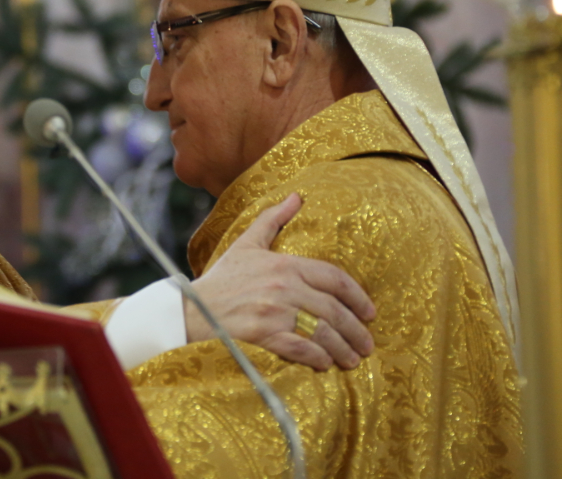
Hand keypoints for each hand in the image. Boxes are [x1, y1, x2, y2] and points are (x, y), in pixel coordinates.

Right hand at [184, 193, 375, 370]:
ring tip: (352, 359)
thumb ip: (273, 220)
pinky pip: (303, 349)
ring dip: (343, 348)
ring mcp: (275, 312)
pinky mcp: (265, 335)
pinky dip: (319, 358)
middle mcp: (284, 286)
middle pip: (334, 310)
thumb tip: (297, 197)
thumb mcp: (246, 245)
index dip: (358, 297)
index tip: (370, 313)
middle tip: (366, 344)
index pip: (334, 278)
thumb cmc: (221, 279)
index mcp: (284, 264)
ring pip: (323, 332)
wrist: (191, 310)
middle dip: (356, 330)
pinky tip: (326, 365)